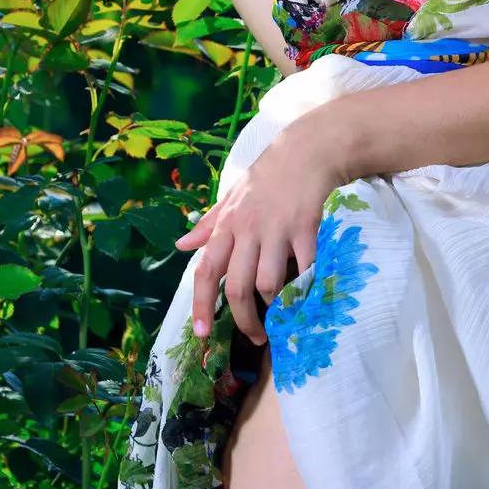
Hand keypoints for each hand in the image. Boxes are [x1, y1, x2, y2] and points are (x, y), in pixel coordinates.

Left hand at [174, 123, 343, 344]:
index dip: (200, 304)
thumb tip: (181, 246)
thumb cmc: (266, 177)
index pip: (205, 270)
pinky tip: (307, 295)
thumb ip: (208, 225)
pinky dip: (304, 286)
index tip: (201, 332)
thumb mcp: (230, 198)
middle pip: (237, 286)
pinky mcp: (304, 228)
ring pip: (268, 282)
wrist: (305, 152)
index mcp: (226, 226)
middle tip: (255, 336)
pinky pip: (303, 267)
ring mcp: (276, 230)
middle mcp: (247, 230)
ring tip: (281, 314)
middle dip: (244, 319)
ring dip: (275, 306)